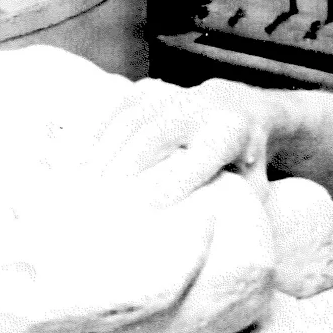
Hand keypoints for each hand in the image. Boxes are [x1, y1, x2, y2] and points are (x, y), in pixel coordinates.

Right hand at [92, 78, 273, 209]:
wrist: (240, 106)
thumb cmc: (243, 162)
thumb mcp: (255, 186)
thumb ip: (240, 207)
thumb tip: (219, 241)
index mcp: (231, 132)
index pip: (203, 156)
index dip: (177, 179)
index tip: (151, 205)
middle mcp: (202, 107)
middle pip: (159, 133)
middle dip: (130, 163)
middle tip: (103, 199)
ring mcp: (172, 94)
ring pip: (133, 119)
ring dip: (105, 151)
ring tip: (84, 185)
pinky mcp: (151, 90)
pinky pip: (117, 108)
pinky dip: (95, 132)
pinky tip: (77, 159)